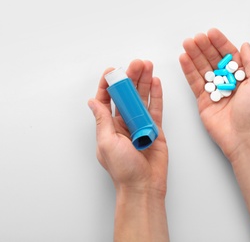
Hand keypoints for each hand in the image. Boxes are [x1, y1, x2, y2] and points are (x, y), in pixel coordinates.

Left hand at [88, 59, 167, 196]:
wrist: (143, 186)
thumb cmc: (123, 170)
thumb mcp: (107, 143)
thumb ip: (102, 120)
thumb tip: (92, 102)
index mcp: (109, 126)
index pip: (107, 100)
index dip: (109, 85)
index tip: (113, 71)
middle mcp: (124, 123)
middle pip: (127, 95)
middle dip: (131, 78)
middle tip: (137, 64)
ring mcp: (141, 125)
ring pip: (142, 98)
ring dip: (144, 82)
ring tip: (148, 66)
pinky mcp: (155, 129)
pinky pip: (156, 109)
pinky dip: (156, 95)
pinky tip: (156, 83)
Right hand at [179, 28, 249, 161]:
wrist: (243, 138)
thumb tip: (245, 46)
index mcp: (243, 77)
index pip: (230, 55)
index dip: (220, 43)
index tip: (211, 33)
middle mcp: (228, 82)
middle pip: (214, 60)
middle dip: (205, 48)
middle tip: (196, 38)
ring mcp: (215, 91)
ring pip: (203, 69)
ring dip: (195, 55)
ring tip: (187, 43)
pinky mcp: (203, 100)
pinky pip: (195, 83)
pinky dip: (189, 70)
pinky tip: (184, 59)